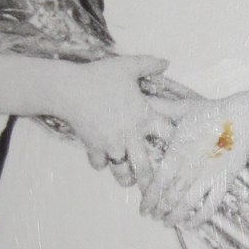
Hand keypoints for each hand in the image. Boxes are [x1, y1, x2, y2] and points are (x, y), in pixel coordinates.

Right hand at [55, 55, 167, 178]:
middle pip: (145, 165)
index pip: (168, 134)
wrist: (69, 89)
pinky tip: (102, 160)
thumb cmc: (100, 76)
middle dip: (150, 179)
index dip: (175, 142)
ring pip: (122, 171)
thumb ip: (149, 64)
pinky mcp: (93, 147)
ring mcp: (111, 144)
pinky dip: (101, 163)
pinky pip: (99, 164)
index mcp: (144, 116)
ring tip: (128, 180)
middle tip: (153, 186)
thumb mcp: (127, 65)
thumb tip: (166, 62)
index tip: (178, 149)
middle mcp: (130, 134)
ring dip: (125, 177)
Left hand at [140, 89, 248, 230]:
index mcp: (177, 152)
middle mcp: (189, 168)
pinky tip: (191, 225)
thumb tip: (143, 101)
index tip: (143, 209)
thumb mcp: (184, 108)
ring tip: (168, 223)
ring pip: (186, 205)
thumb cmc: (212, 111)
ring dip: (175, 217)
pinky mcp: (223, 182)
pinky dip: (199, 218)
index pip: (157, 182)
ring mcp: (207, 177)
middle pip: (169, 197)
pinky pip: (210, 206)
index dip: (149, 199)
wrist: (243, 118)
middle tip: (153, 217)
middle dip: (159, 210)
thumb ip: (162, 109)